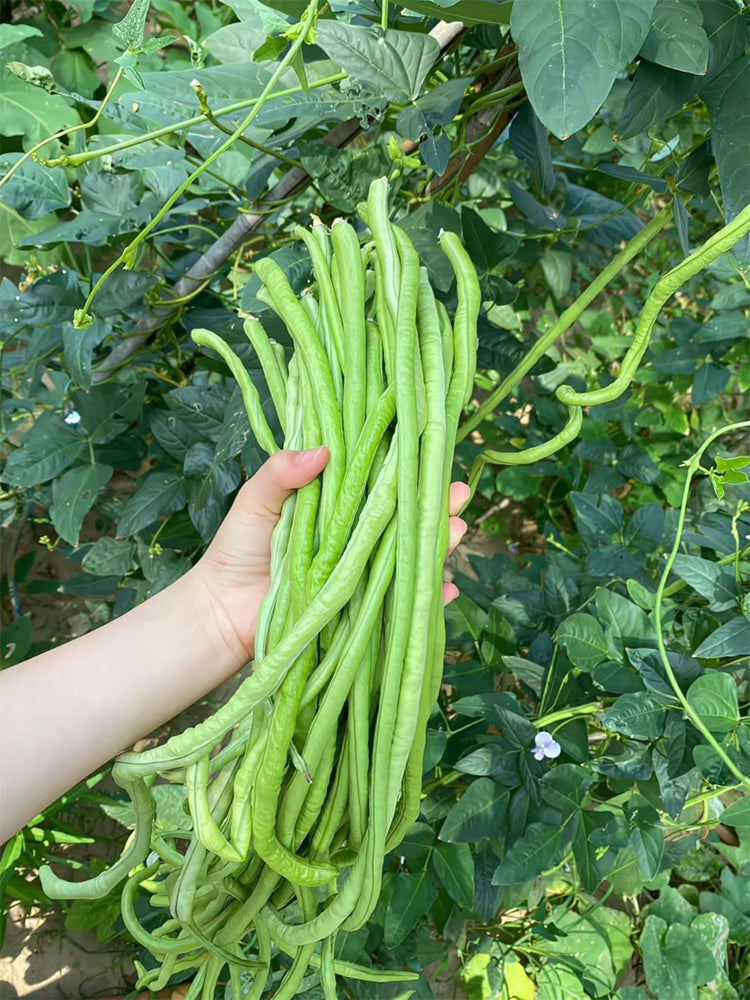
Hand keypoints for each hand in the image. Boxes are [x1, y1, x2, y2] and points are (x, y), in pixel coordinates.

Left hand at [194, 448, 469, 658]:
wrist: (222, 613)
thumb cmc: (236, 551)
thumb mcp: (256, 501)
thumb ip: (282, 472)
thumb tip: (323, 450)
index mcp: (335, 504)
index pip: (378, 481)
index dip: (406, 468)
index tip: (431, 453)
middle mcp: (355, 536)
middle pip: (405, 516)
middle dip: (435, 504)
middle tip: (457, 494)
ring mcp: (362, 572)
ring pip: (411, 555)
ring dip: (438, 544)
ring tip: (457, 531)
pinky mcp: (362, 607)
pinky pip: (403, 602)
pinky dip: (428, 597)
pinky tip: (447, 587)